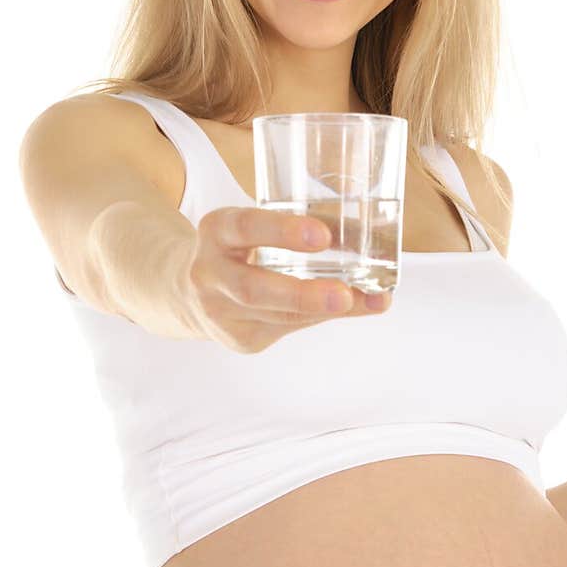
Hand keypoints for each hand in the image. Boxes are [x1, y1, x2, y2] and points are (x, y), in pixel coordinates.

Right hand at [181, 206, 390, 353]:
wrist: (189, 291)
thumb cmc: (241, 250)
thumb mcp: (256, 228)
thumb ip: (303, 230)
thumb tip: (377, 241)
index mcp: (216, 231)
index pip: (245, 227)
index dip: (282, 231)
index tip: (322, 235)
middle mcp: (210, 273)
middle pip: (253, 288)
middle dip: (302, 294)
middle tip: (344, 294)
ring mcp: (220, 312)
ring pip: (275, 316)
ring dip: (321, 311)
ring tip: (359, 302)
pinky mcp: (239, 339)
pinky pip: (285, 329)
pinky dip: (317, 317)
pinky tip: (345, 308)